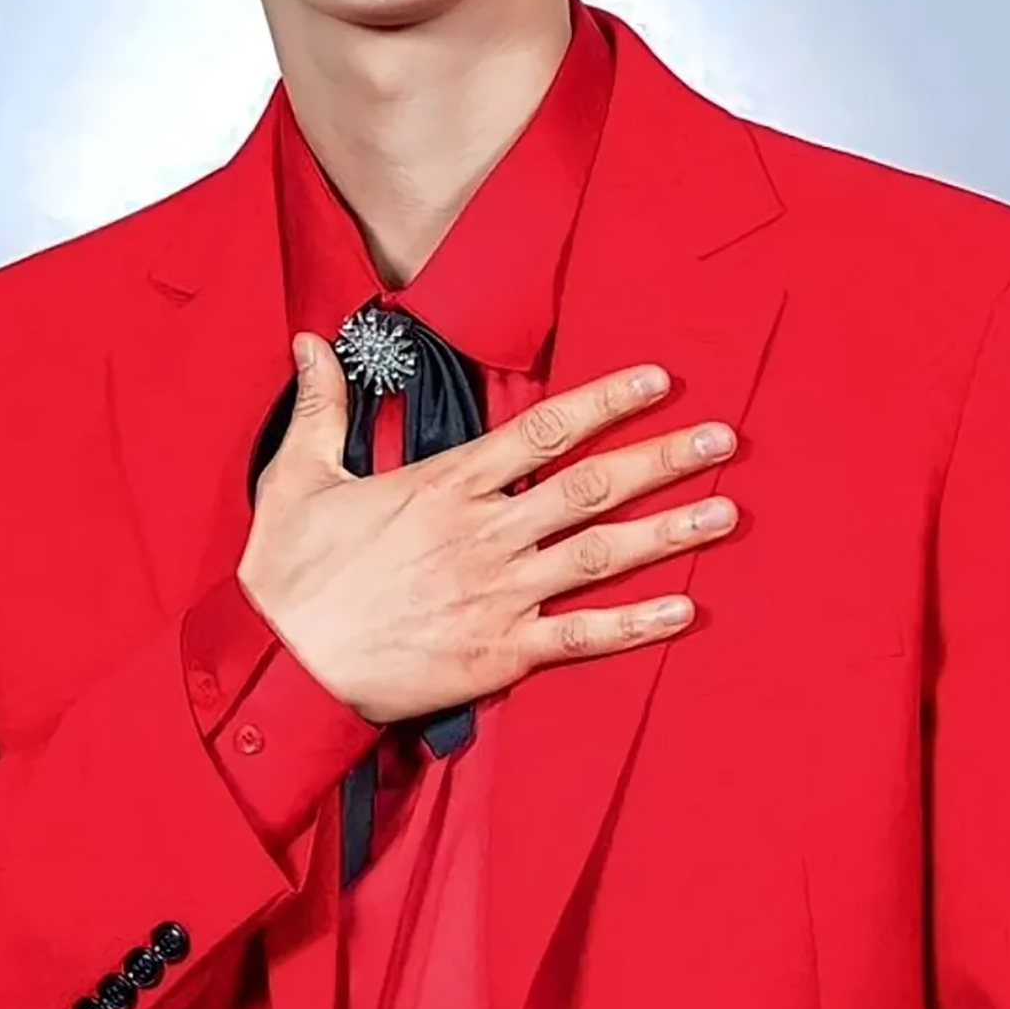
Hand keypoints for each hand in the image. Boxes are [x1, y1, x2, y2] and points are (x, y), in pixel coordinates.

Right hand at [237, 332, 738, 726]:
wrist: (284, 667)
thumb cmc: (288, 576)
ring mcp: (498, 594)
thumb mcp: (298, 476)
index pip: (543, 429)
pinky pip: (582, 637)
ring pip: (602, 555)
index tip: (658, 380)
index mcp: (446, 486)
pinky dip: (636, 625)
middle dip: (663, 458)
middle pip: (593, 486)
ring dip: (669, 532)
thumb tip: (311, 342)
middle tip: (723, 438)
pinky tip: (685, 611)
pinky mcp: (498, 654)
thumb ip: (323, 407)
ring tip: (725, 512)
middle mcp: (484, 534)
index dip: (607, 400)